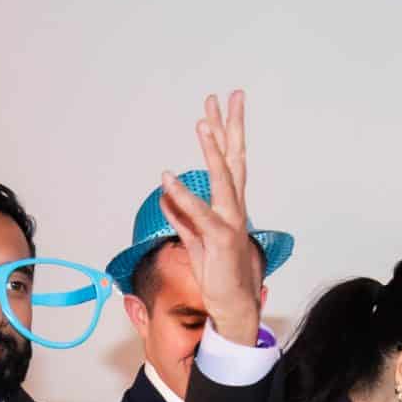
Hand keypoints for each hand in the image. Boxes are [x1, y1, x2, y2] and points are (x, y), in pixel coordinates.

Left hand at [154, 89, 264, 345]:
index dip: (224, 132)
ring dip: (212, 151)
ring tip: (202, 123)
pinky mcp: (220, 239)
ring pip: (222, 179)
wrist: (234, 306)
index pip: (229, 160)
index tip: (219, 106)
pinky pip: (199, 215)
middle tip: (228, 95)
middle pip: (234, 158)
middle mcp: (234, 207)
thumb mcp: (194, 239)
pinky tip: (168, 179)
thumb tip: (166, 196)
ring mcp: (231, 222)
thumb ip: (182, 216)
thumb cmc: (219, 273)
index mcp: (229, 205)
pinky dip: (183, 197)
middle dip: (230, 126)